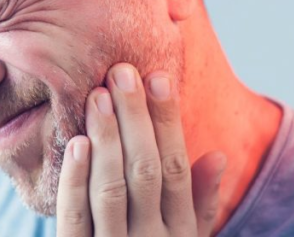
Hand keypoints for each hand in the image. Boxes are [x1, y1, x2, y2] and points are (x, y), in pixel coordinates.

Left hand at [56, 63, 226, 235]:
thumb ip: (201, 203)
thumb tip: (218, 155)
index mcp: (181, 231)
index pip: (176, 168)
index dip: (168, 121)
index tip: (158, 77)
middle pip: (145, 171)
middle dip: (135, 118)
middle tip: (121, 72)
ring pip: (111, 189)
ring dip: (107, 138)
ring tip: (98, 96)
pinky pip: (75, 218)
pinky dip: (76, 179)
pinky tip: (77, 143)